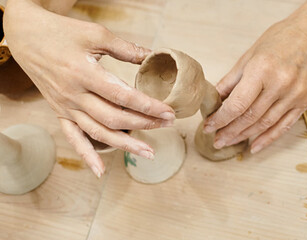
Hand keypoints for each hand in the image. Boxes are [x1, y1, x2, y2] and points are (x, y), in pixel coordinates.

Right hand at [4, 0, 174, 176]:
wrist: (27, 36)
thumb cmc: (62, 32)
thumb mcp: (96, 34)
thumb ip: (126, 49)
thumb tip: (153, 57)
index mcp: (84, 74)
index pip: (123, 96)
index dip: (148, 106)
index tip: (168, 112)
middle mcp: (74, 95)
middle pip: (114, 118)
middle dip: (144, 124)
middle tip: (168, 124)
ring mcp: (66, 106)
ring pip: (98, 132)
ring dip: (125, 145)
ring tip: (149, 152)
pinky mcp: (59, 112)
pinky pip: (73, 138)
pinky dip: (87, 156)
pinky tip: (101, 171)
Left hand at [203, 18, 306, 152]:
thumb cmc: (279, 40)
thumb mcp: (250, 55)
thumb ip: (232, 80)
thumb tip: (214, 101)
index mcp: (262, 70)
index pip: (237, 104)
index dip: (221, 119)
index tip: (208, 126)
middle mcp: (280, 84)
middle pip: (250, 117)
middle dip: (230, 131)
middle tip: (216, 140)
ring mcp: (294, 95)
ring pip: (265, 124)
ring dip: (245, 136)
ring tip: (229, 142)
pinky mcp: (305, 102)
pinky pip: (284, 126)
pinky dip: (268, 138)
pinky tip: (255, 146)